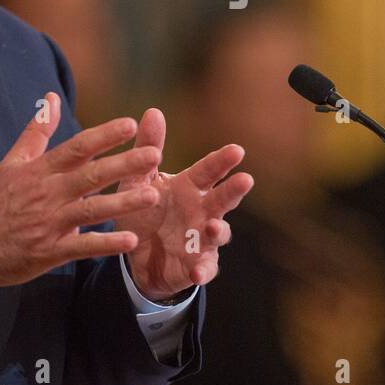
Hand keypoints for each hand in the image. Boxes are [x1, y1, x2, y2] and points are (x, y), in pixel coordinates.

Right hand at [0, 92, 161, 289]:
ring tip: (152, 194)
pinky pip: (82, 248)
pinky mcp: (49, 251)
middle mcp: (47, 194)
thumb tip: (52, 98)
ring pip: (91, 211)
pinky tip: (131, 240)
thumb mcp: (12, 161)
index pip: (76, 148)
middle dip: (123, 164)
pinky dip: (106, 245)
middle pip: (90, 176)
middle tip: (154, 155)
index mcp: (40, 171)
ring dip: (122, 203)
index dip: (103, 136)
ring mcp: (49, 224)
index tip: (130, 125)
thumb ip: (37, 130)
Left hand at [115, 108, 253, 300]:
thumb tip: (153, 111)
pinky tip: (197, 273)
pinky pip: (204, 269)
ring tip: (212, 228)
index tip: (236, 150)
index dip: (222, 161)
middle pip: (222, 198)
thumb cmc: (145, 211)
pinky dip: (203, 271)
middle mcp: (202, 211)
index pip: (209, 171)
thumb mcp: (139, 181)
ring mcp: (202, 239)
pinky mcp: (197, 265)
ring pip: (219, 233)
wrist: (139, 256)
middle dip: (233, 190)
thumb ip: (147, 149)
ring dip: (218, 231)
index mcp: (190, 187)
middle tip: (245, 179)